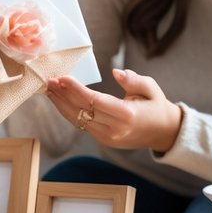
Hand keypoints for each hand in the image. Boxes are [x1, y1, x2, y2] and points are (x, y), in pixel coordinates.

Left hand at [45, 69, 182, 153]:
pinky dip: (68, 111)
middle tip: (48, 80)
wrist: (163, 132)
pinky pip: (81, 124)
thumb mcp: (151, 88)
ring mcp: (107, 137)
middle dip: (63, 95)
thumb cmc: (156, 106)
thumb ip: (134, 80)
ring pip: (77, 119)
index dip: (76, 90)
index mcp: (127, 115)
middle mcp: (115, 128)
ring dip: (61, 104)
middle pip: (82, 110)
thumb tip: (116, 72)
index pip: (95, 101)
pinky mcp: (102, 139)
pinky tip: (59, 100)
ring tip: (48, 89)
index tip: (62, 78)